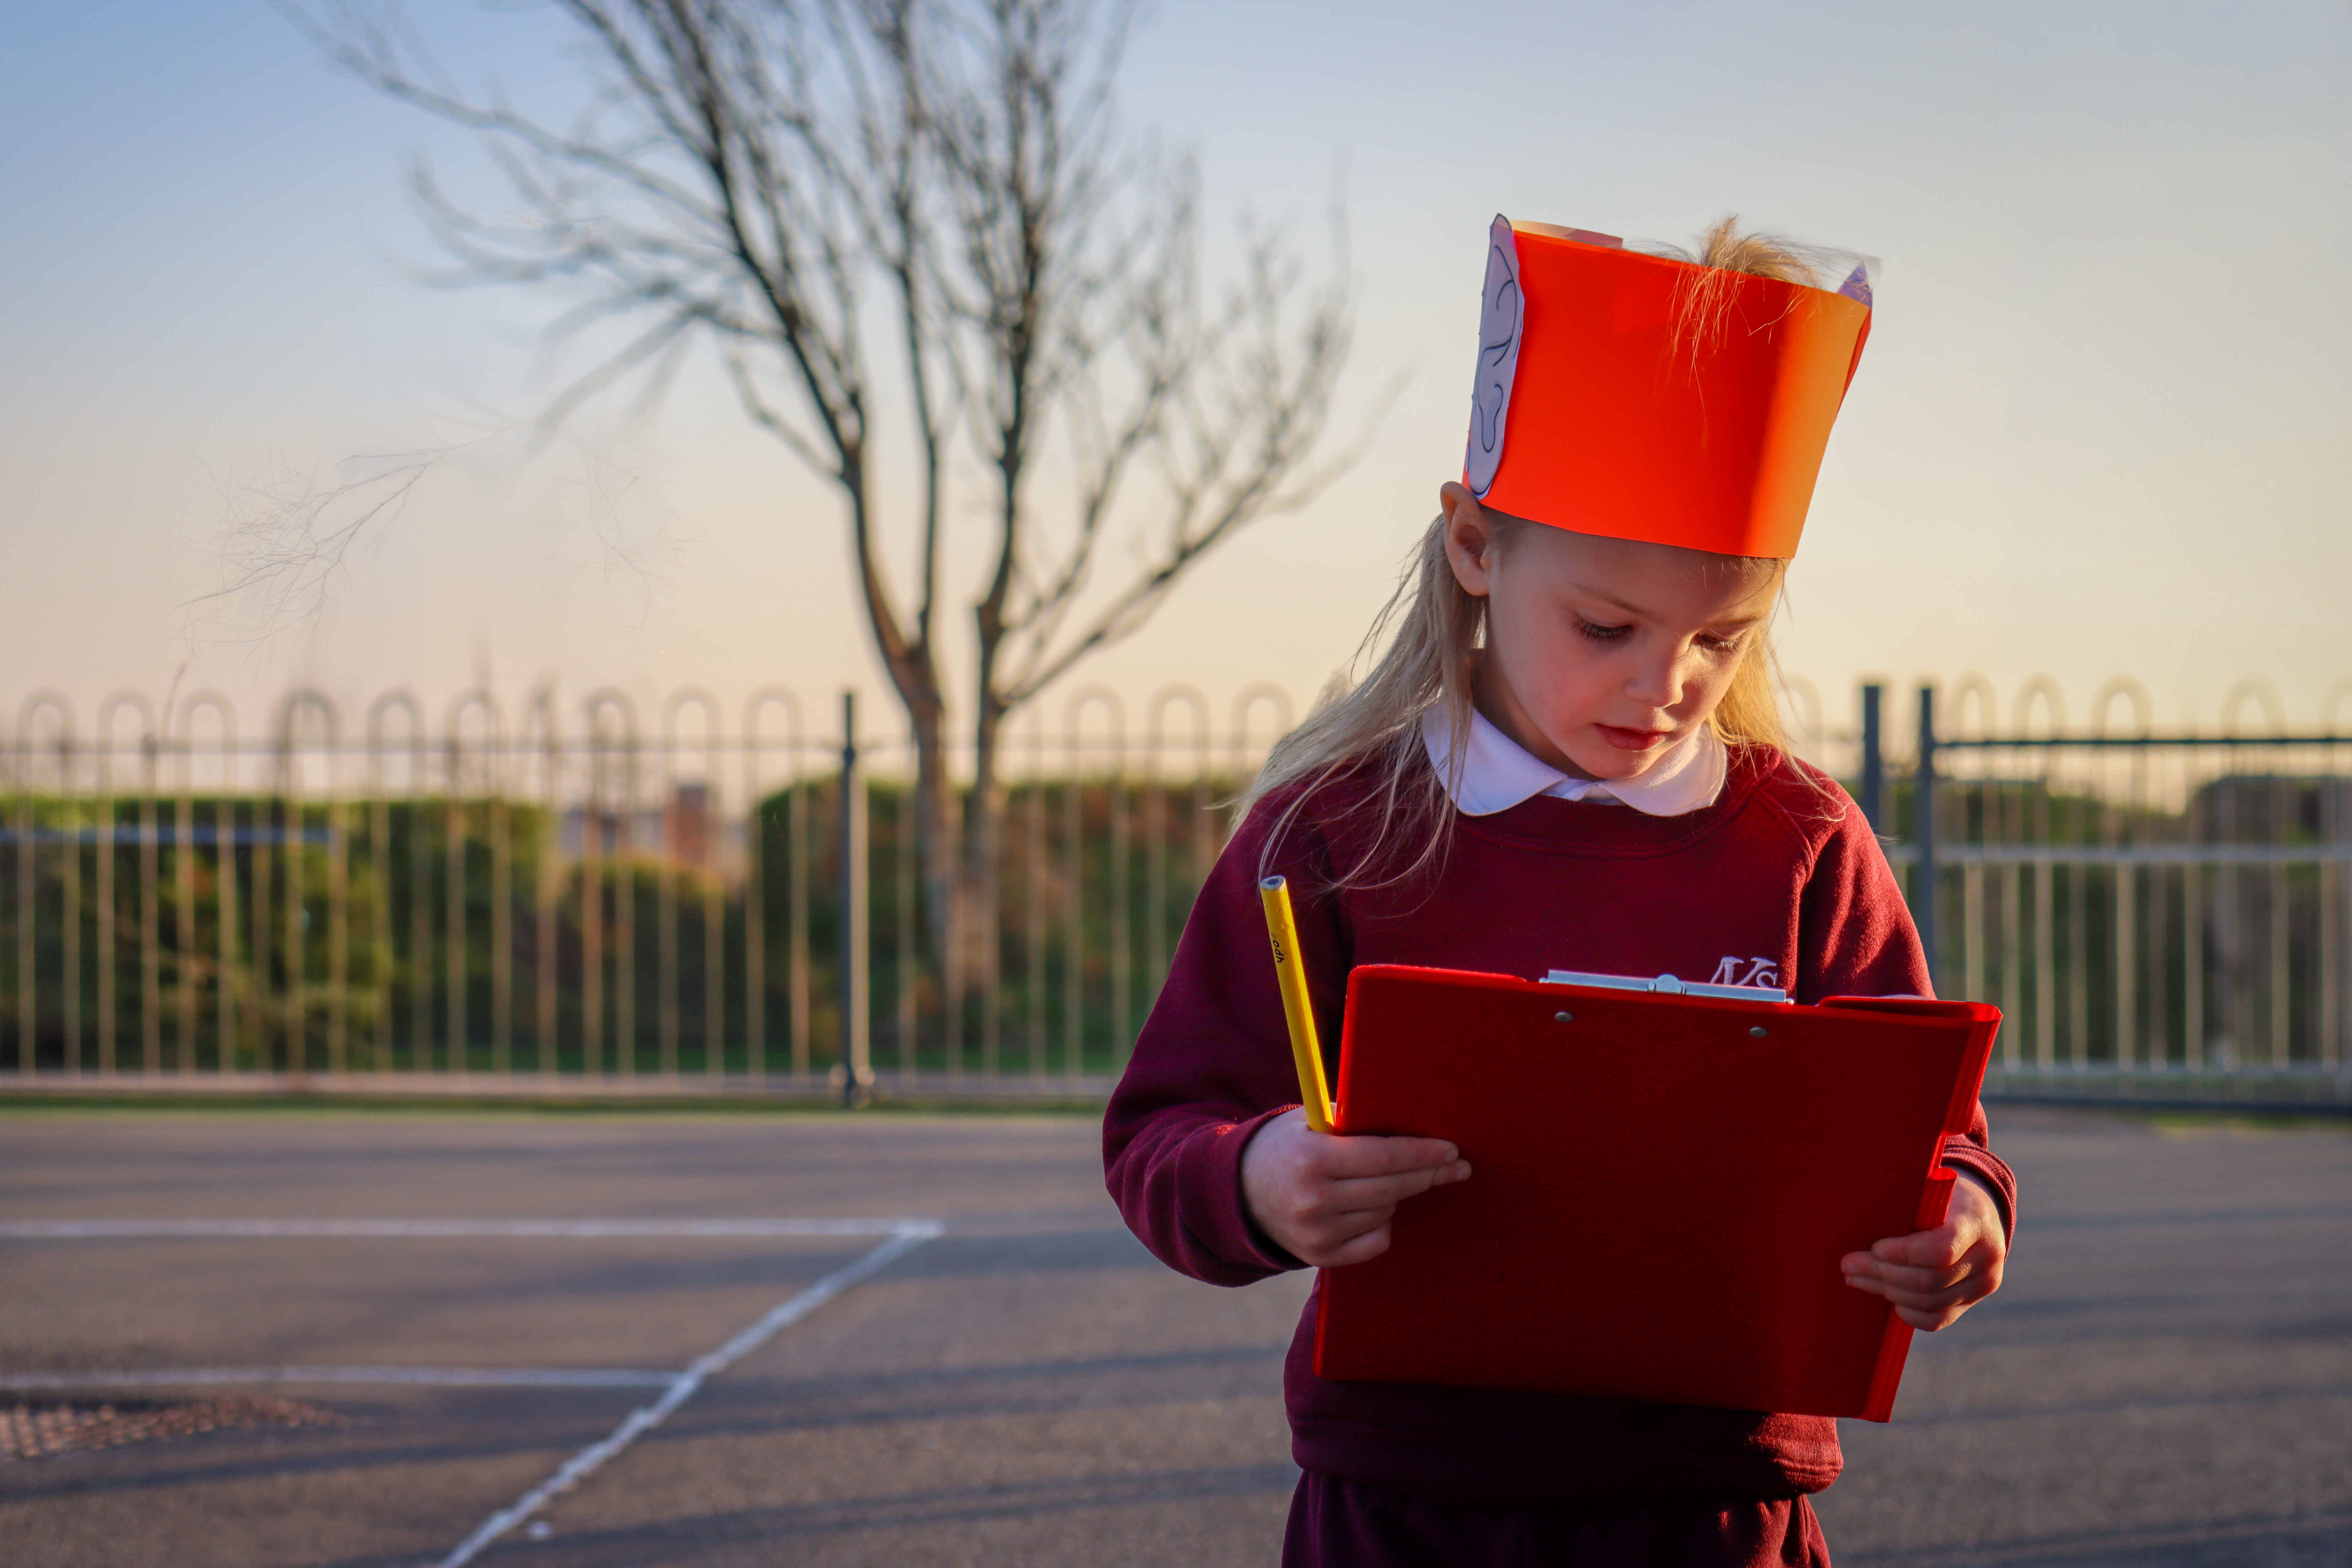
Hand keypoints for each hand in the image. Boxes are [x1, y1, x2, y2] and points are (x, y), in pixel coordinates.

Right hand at [1240, 1107, 1471, 1267]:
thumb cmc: (1287, 1145)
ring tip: (1386, 1179)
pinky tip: (1373, 1208)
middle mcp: (1313, 1199)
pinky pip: (1375, 1241)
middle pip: (1391, 1188)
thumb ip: (1352, 1122)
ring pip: (1385, 1212)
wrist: (1241, 1190)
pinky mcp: (1319, 1256)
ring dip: (1396, 1195)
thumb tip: (1411, 1122)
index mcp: (1312, 1158)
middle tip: (1457, 1166)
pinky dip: (1382, 1223)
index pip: (1382, 1157)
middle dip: (1428, 1174)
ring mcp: (1316, 1232)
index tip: (1452, 1150)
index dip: (1422, 1154)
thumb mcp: (1310, 1120)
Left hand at [1842, 1172, 2006, 1329]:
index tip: (1874, 1248)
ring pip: (1929, 1302)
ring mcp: (1983, 1284)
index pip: (1940, 1249)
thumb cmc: (1942, 1195)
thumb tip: (1856, 1215)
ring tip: (1856, 1277)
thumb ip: (1906, 1201)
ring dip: (1886, 1291)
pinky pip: (1937, 1319)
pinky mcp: (1971, 1302)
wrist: (1979, 1213)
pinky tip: (1886, 1298)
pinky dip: (1907, 1312)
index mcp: (1975, 1223)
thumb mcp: (1929, 1187)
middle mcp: (1987, 1257)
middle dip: (1882, 1274)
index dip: (1903, 1253)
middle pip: (1929, 1280)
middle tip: (1848, 1264)